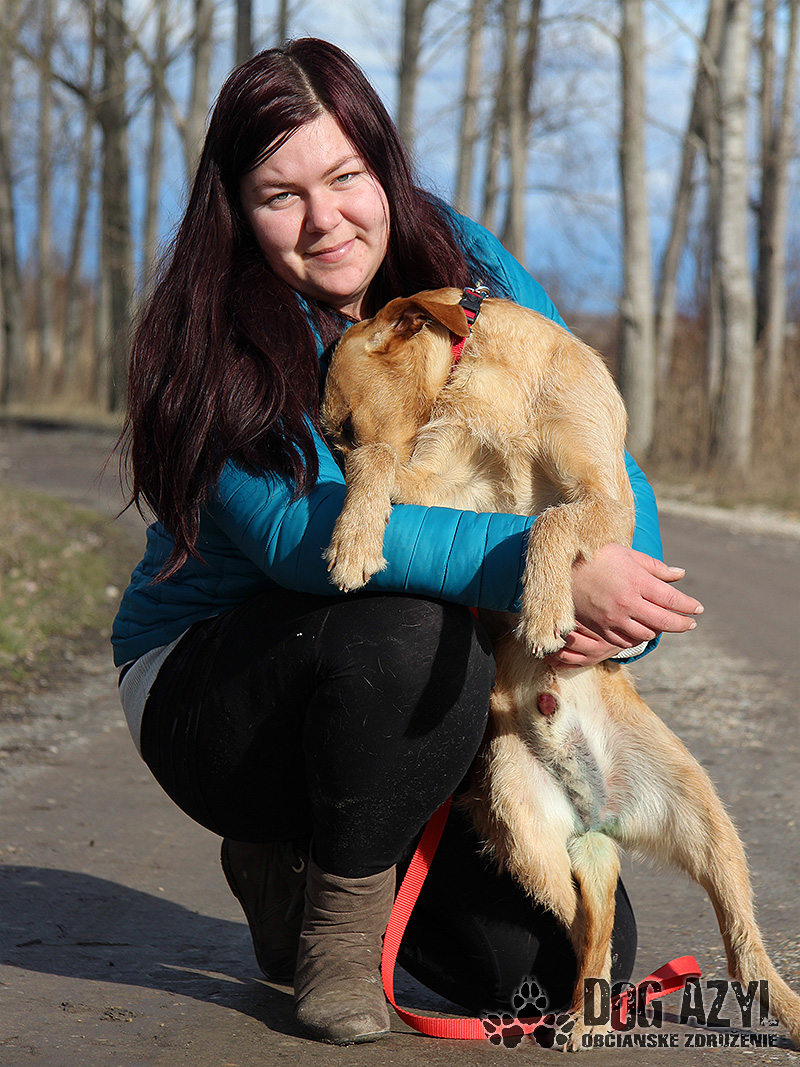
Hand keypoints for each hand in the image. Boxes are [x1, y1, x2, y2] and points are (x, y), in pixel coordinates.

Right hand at [545, 543, 703, 667]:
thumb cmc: (597, 556)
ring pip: (646, 634)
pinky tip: (641, 630)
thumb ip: (655, 567)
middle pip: (664, 621)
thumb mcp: (627, 555)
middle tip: (691, 623)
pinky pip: (625, 641)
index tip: (698, 609)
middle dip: (682, 623)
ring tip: (663, 624)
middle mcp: (627, 602)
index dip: (689, 606)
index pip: (672, 599)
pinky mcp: (601, 628)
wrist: (560, 570)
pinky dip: (637, 638)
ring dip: (658, 630)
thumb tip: (681, 574)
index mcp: (637, 581)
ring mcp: (613, 618)